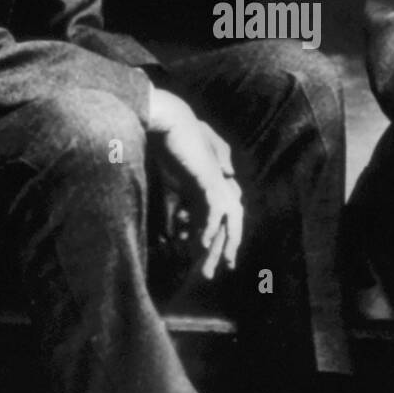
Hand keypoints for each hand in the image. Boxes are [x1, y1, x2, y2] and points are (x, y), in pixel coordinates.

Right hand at [148, 88, 243, 279]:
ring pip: (224, 221)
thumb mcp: (172, 178)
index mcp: (212, 183)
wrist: (167, 119)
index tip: (203, 260)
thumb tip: (175, 225)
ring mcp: (218, 180)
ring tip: (207, 268)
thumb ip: (176, 200)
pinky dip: (208, 228)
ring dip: (215, 246)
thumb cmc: (166, 142)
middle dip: (220, 250)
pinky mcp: (210, 178)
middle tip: (214, 273)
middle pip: (227, 224)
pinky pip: (214, 209)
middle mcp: (220, 183)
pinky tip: (199, 245)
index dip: (212, 241)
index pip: (218, 219)